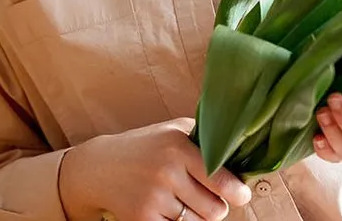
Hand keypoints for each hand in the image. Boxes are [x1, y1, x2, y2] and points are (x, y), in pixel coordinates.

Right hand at [59, 118, 250, 220]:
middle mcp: (167, 172)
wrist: (99, 167)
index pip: (220, 178)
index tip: (242, 195)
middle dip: (218, 208)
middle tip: (211, 200)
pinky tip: (174, 212)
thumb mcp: (173, 130)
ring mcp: (153, 198)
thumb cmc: (145, 146)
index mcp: (179, 147)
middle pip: (214, 209)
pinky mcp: (142, 219)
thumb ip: (204, 136)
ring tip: (188, 203)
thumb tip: (240, 150)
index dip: (237, 192)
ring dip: (200, 218)